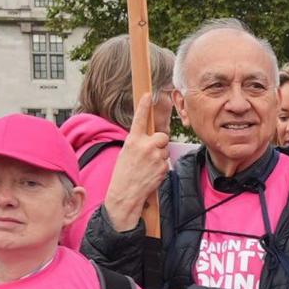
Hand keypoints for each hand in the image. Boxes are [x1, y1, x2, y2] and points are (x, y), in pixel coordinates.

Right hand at [102, 90, 175, 229]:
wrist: (125, 194)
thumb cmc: (123, 174)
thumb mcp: (126, 153)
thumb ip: (137, 143)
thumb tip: (148, 138)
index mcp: (133, 141)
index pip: (140, 119)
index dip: (144, 106)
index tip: (148, 94)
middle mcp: (145, 146)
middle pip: (162, 136)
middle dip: (160, 143)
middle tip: (150, 153)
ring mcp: (155, 156)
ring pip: (165, 150)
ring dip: (160, 156)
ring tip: (147, 167)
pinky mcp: (163, 167)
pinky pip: (166, 162)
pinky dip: (161, 167)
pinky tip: (151, 174)